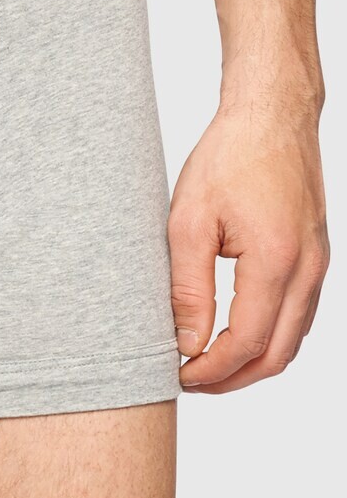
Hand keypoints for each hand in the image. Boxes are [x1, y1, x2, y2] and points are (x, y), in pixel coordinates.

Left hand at [168, 105, 329, 392]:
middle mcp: (307, 269)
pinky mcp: (315, 257)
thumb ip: (188, 288)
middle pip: (278, 355)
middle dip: (233, 378)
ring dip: (252, 361)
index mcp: (276, 261)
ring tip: (206, 362)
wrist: (271, 117)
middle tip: (190, 380)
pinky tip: (234, 333)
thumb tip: (188, 343)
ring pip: (294, 340)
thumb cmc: (229, 157)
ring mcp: (318, 265)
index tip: (179, 375)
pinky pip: (299, 315)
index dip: (212, 370)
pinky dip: (270, 337)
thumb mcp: (189, 221)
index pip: (248, 343)